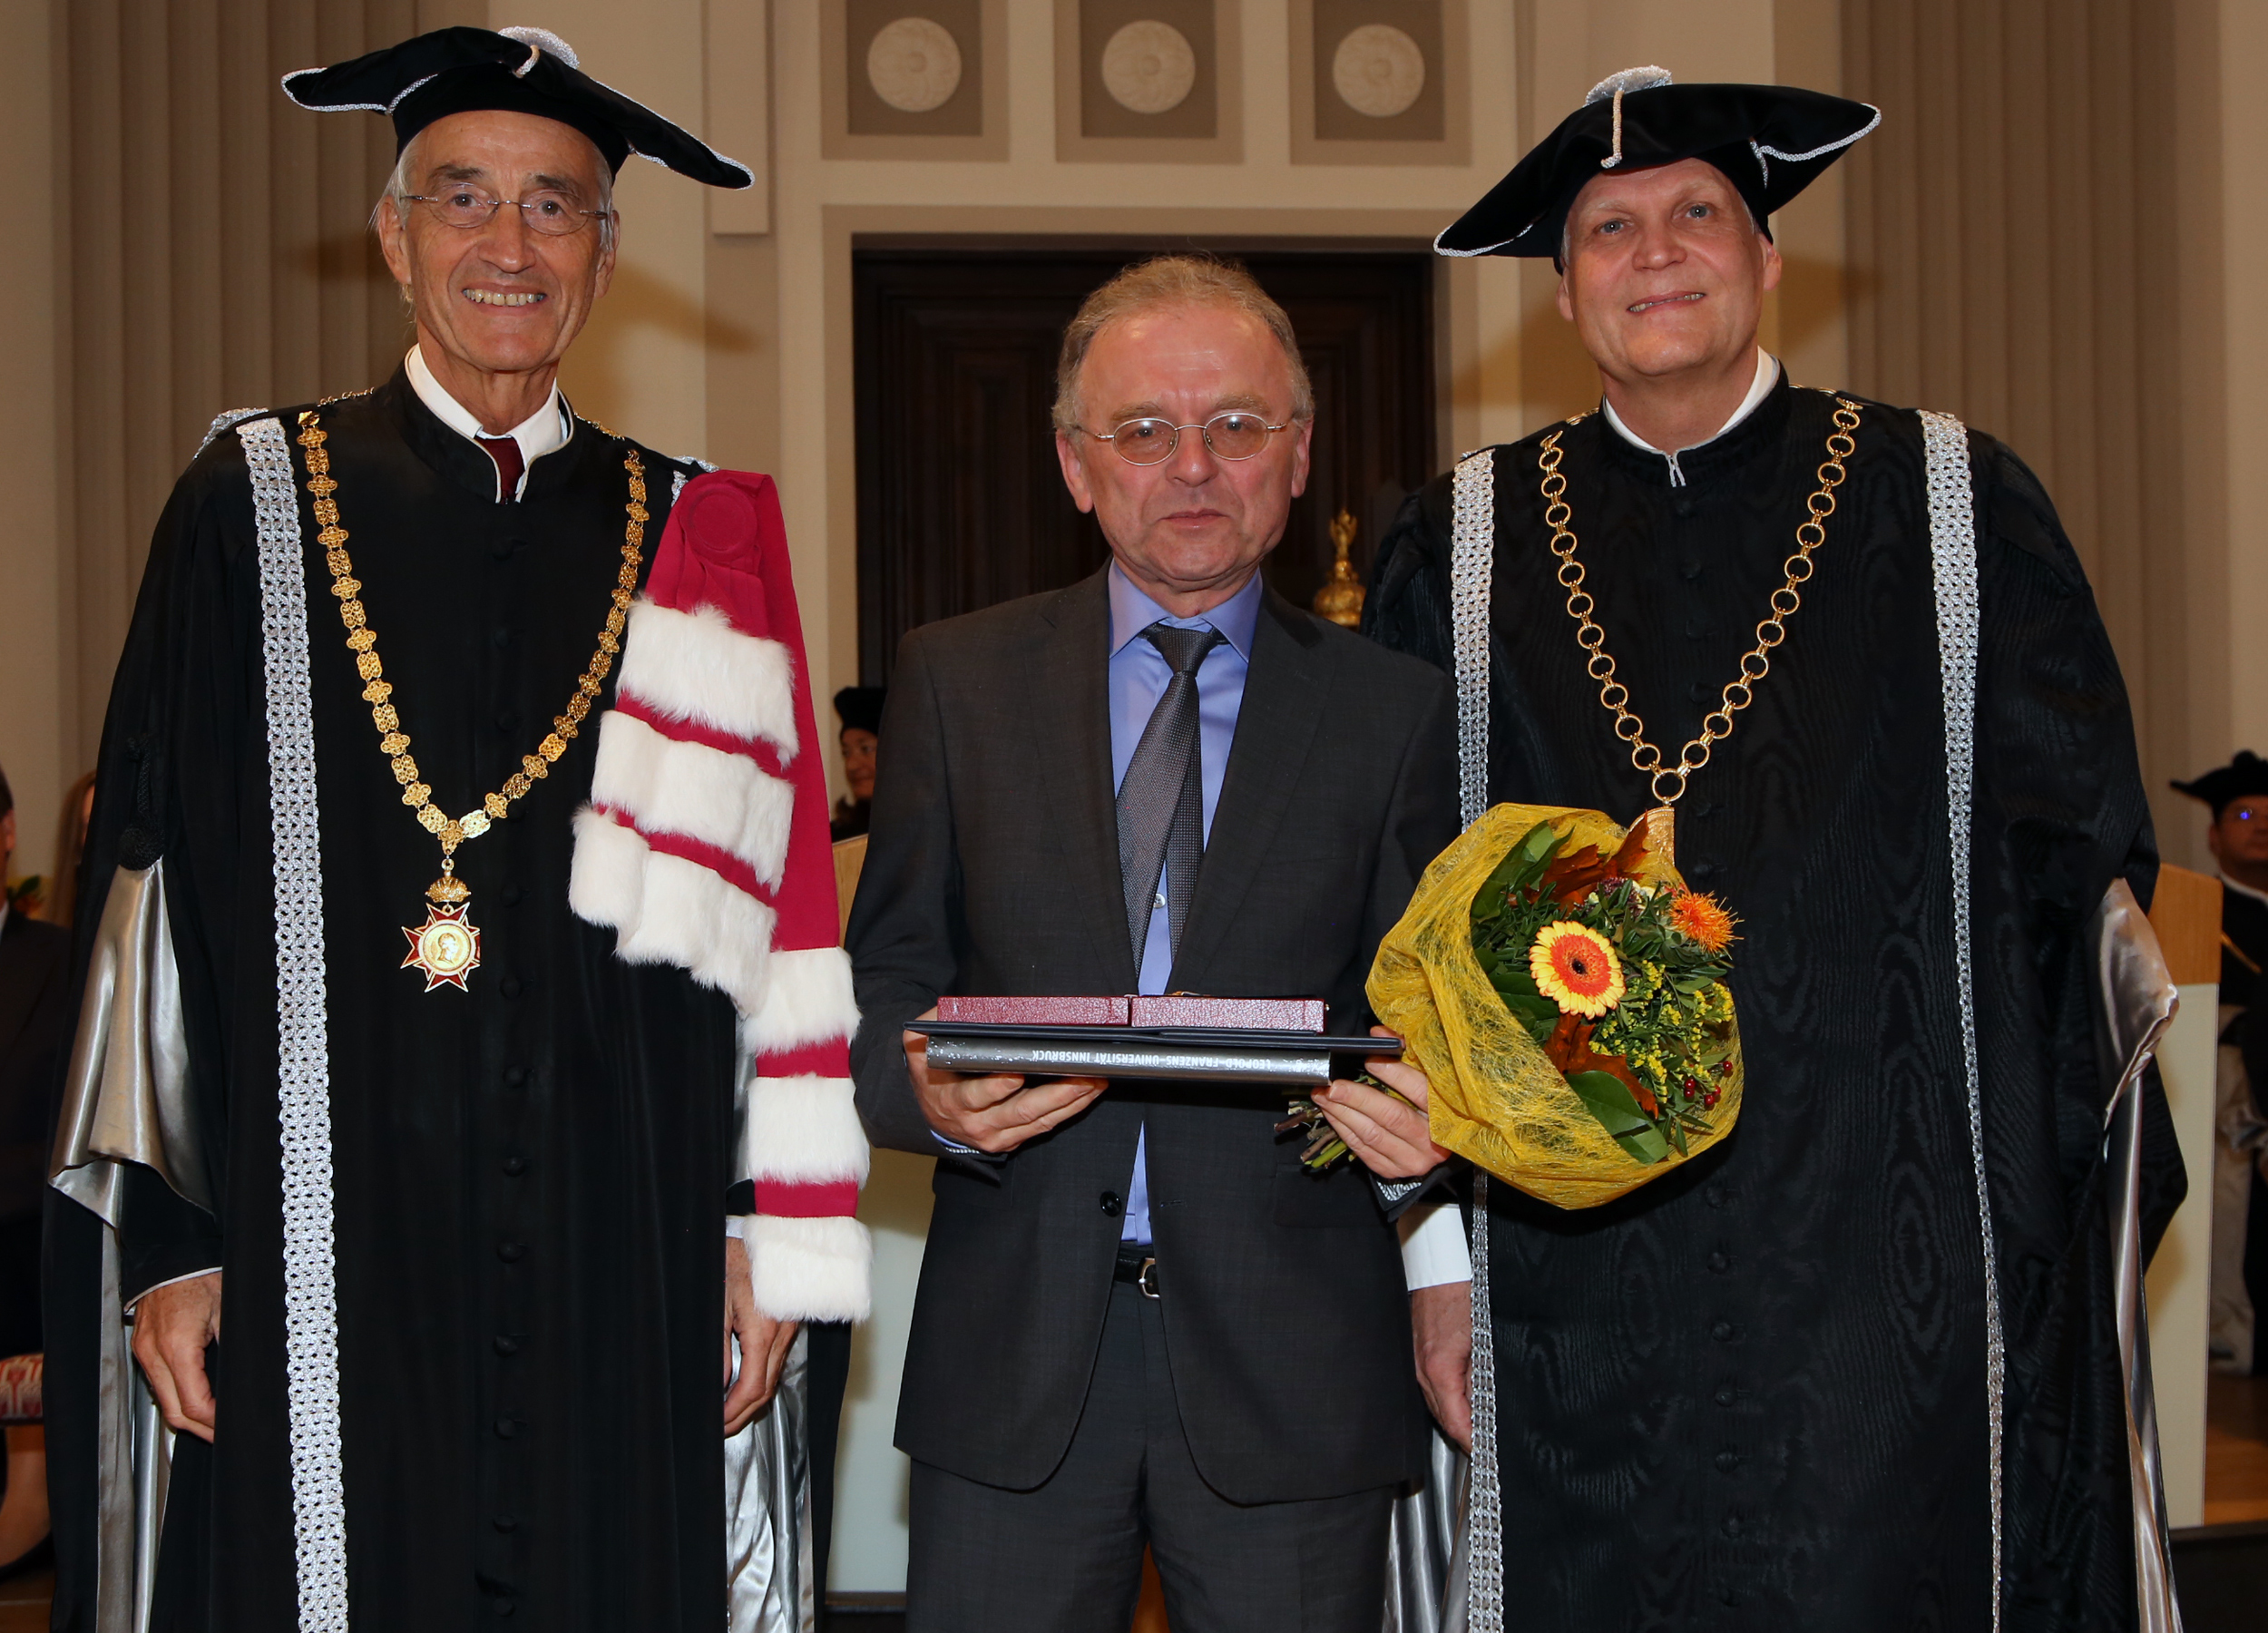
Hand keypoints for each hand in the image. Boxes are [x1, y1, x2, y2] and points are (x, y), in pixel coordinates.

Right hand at [133, 1271, 222, 1442]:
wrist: (174, 1255)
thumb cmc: (202, 1275)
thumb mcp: (230, 1312)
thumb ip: (235, 1349)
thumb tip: (250, 1378)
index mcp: (177, 1347)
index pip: (193, 1404)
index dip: (214, 1422)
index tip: (232, 1427)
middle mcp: (154, 1354)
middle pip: (173, 1412)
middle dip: (200, 1430)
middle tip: (223, 1436)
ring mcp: (144, 1351)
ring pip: (163, 1401)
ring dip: (187, 1417)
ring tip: (213, 1424)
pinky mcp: (143, 1347)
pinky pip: (158, 1383)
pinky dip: (176, 1397)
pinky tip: (195, 1400)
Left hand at [723, 1235, 796, 1435]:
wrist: (767, 1235)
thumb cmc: (738, 1260)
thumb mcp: (717, 1305)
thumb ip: (718, 1349)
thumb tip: (718, 1384)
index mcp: (763, 1331)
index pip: (752, 1387)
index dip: (733, 1411)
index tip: (716, 1424)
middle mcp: (782, 1334)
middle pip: (767, 1389)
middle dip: (742, 1414)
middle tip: (720, 1427)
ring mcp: (790, 1329)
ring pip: (774, 1377)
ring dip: (752, 1399)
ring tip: (728, 1411)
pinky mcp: (790, 1324)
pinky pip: (777, 1361)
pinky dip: (761, 1380)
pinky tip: (745, 1384)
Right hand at [905, 1008, 1106, 1153]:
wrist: (930, 1107)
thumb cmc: (933, 1070)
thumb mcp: (922, 1045)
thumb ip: (934, 1025)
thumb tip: (955, 1010)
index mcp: (953, 1099)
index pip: (976, 1096)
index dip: (997, 1087)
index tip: (1017, 1073)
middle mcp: (975, 1122)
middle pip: (1020, 1111)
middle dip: (1055, 1094)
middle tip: (1080, 1075)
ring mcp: (996, 1135)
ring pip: (1038, 1121)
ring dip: (1070, 1101)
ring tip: (1095, 1081)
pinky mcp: (1011, 1140)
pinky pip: (1044, 1127)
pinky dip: (1068, 1110)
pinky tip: (1087, 1094)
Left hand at [1312, 1027, 1450, 1179]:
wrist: (1436, 1146)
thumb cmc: (1429, 1104)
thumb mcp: (1425, 1076)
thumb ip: (1404, 1053)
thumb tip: (1378, 1034)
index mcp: (1446, 1113)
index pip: (1420, 1092)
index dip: (1394, 1075)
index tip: (1369, 1060)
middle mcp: (1432, 1141)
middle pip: (1391, 1116)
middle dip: (1357, 1098)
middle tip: (1334, 1084)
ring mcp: (1411, 1159)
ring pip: (1371, 1134)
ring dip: (1343, 1112)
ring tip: (1325, 1095)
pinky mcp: (1392, 1170)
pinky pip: (1362, 1149)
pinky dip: (1343, 1128)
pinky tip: (1332, 1112)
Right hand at [1411, 1279, 1473, 1450]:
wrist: (1440, 1271)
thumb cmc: (1462, 1296)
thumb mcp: (1482, 1342)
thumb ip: (1481, 1379)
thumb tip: (1486, 1410)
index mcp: (1438, 1369)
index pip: (1455, 1421)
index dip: (1472, 1441)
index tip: (1486, 1453)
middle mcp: (1421, 1370)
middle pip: (1442, 1417)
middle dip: (1464, 1435)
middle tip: (1486, 1449)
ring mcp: (1414, 1363)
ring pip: (1434, 1404)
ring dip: (1454, 1418)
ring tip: (1476, 1430)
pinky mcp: (1415, 1354)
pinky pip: (1429, 1387)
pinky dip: (1445, 1400)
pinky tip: (1461, 1402)